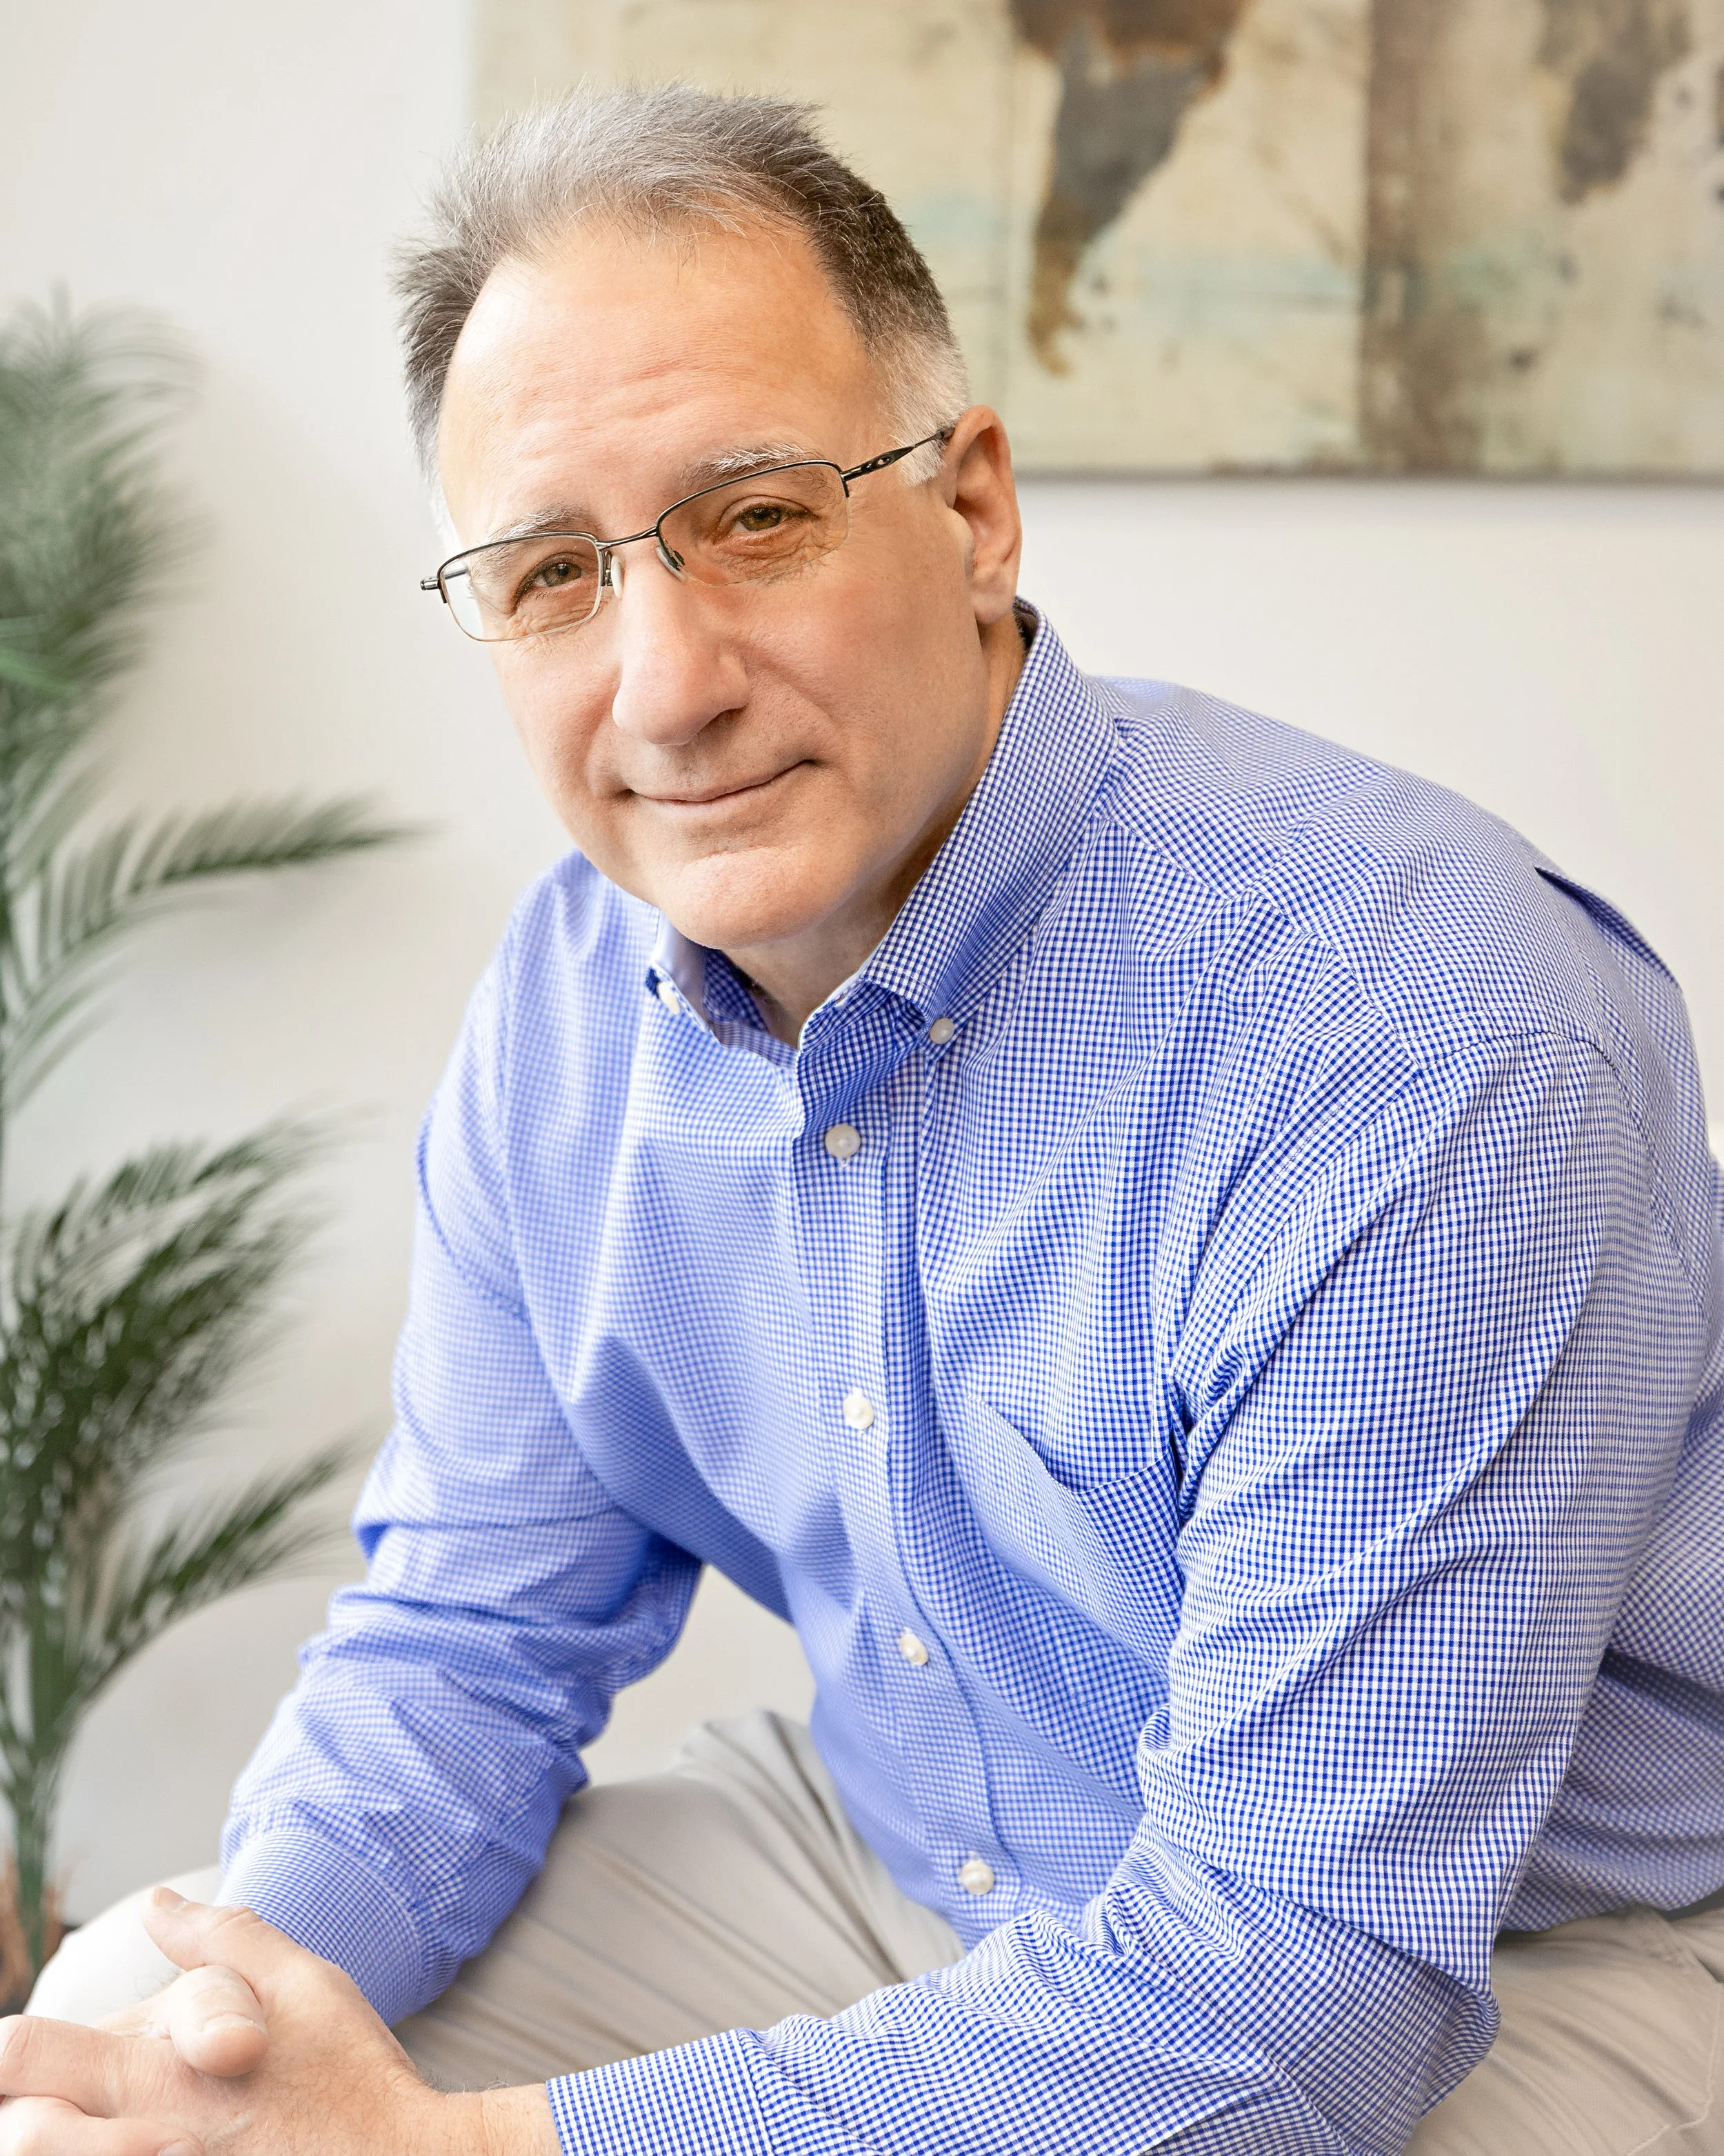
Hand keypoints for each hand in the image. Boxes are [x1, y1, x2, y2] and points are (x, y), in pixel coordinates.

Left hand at [0, 1888, 557, 2154]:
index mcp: (158, 2067)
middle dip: (12, 2113)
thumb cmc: (353, 2077)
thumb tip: (157, 1903)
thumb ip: (224, 1939)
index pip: (23, 2050)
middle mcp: (140, 2134)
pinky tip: (124, 2151)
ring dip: (48, 2149)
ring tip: (73, 2133)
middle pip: (15, 2133)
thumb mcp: (305, 1983)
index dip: (2, 2051)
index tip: (7, 2054)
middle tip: (34, 2104)